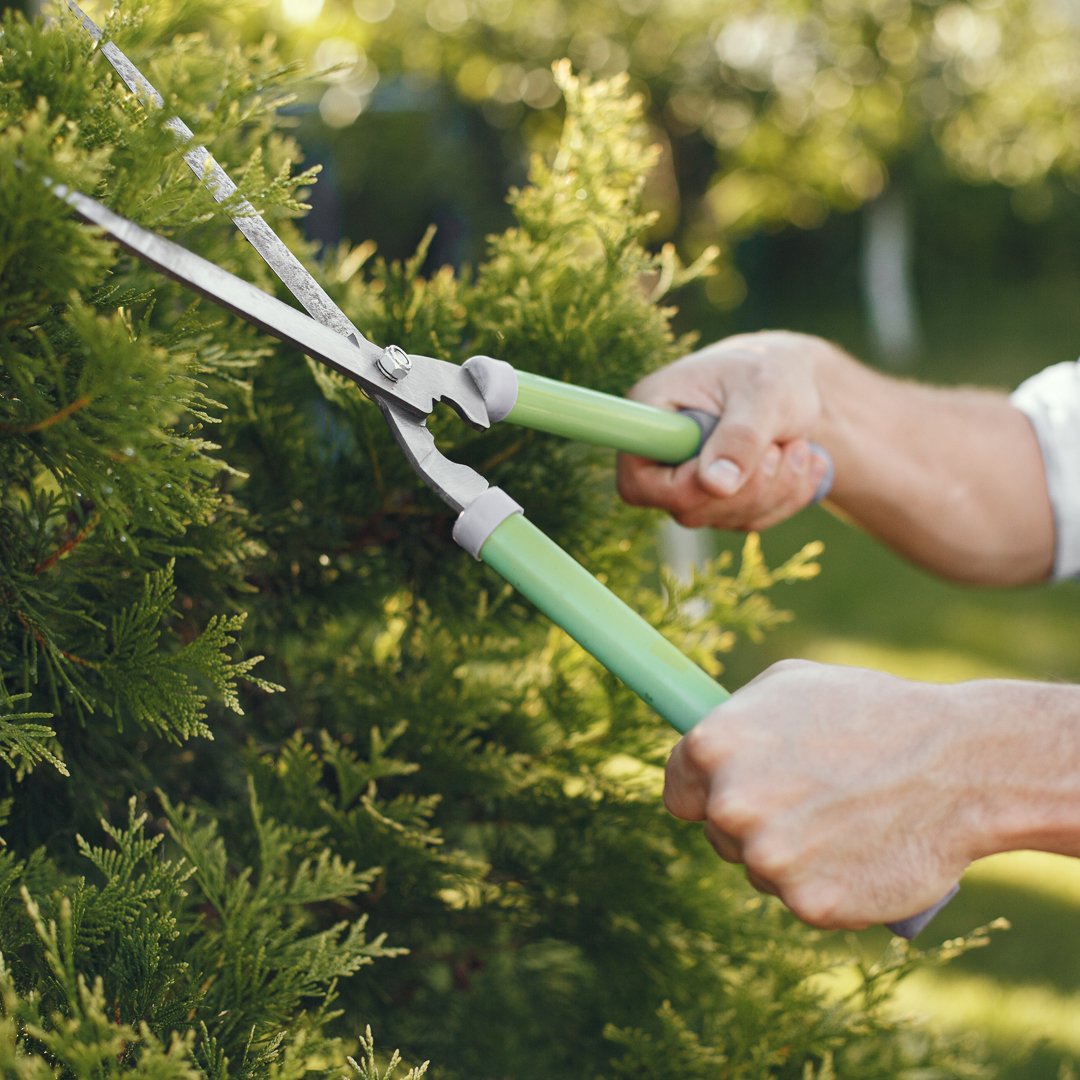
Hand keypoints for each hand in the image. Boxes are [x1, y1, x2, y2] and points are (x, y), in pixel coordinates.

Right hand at [617, 331, 834, 530]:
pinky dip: (787, 497)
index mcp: (651, 414)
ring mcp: (689, 481)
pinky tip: (806, 464)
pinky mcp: (718, 498)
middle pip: (687, 508)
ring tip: (798, 446)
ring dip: (775, 491)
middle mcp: (661, 454)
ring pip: (723, 518)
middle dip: (748, 488)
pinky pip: (750, 520)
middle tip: (782, 447)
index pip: (638, 481)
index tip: (730, 469)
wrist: (793, 379)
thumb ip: (741, 436)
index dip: (682, 489)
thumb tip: (717, 486)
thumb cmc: (771, 371)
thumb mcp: (764, 392)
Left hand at [664, 660, 980, 928]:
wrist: (957, 764)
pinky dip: (827, 886)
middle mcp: (730, 805)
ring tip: (843, 819)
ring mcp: (768, 858)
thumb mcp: (789, 685)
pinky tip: (859, 853)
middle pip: (717, 832)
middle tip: (809, 799)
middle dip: (752, 821)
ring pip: (759, 868)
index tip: (734, 791)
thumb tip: (700, 744)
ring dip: (790, 855)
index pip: (678, 790)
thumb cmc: (871, 712)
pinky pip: (802, 900)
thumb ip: (734, 719)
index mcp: (712, 747)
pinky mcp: (809, 904)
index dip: (706, 791)